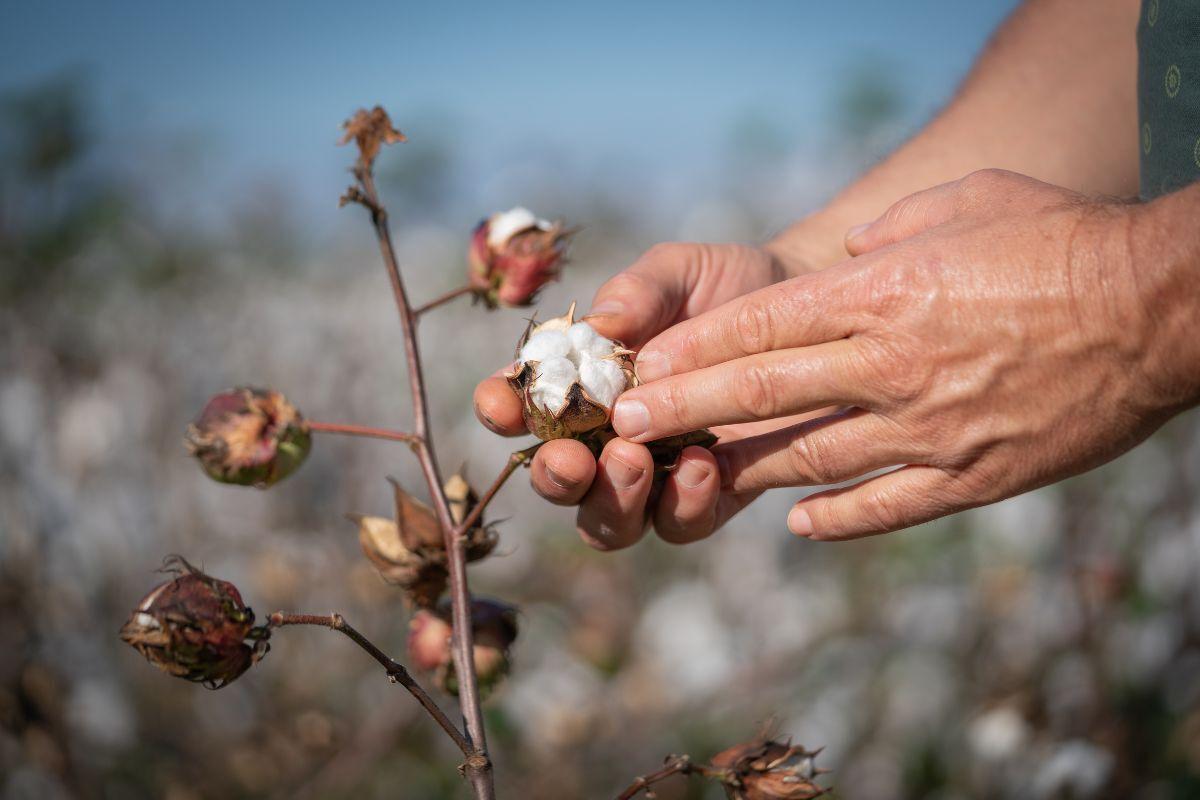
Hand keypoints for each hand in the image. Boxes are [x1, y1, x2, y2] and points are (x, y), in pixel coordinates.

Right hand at [473, 242, 816, 549]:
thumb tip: (601, 324)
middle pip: (558, 482)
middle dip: (555, 476)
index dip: (501, 410)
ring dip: (612, 500)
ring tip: (635, 460)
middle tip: (573, 457)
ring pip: (609, 521)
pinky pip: (682, 525)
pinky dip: (682, 505)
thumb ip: (639, 291)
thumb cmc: (725, 285)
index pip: (522, 406)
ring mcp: (656, 476)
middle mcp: (606, 439)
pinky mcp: (711, 496)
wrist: (806, 306)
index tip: (502, 404)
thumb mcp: (679, 272)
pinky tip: (702, 466)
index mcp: (578, 383)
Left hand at [613, 169, 1181, 540]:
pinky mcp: (972, 475)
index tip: (639, 369)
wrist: (1160, 306)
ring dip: (741, 470)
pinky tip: (798, 526)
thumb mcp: (969, 204)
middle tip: (625, 430)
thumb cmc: (1064, 238)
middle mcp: (890, 363)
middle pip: (762, 393)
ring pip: (810, 457)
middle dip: (684, 410)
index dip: (691, 351)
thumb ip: (893, 234)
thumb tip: (846, 257)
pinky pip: (886, 505)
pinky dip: (836, 519)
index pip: (759, 326)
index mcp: (882, 293)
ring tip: (690, 479)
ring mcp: (929, 426)